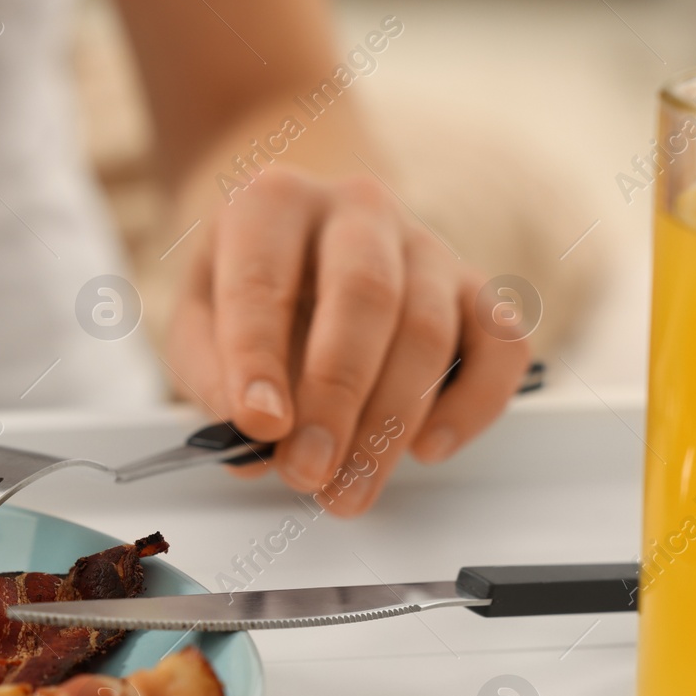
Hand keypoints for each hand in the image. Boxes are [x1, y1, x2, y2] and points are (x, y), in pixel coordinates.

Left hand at [166, 167, 531, 516]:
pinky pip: (499, 343)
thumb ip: (213, 378)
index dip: (258, 358)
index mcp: (271, 204)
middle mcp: (355, 210)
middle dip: (336, 398)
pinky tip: (428, 449)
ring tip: (347, 491)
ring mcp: (424, 243)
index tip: (258, 427)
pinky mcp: (472, 286)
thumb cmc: (243, 289)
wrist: (294, 243)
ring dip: (390, 424)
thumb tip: (249, 446)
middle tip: (306, 472)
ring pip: (428, 329)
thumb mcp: (196, 323)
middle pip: (365, 297)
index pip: (264, 280)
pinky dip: (473, 403)